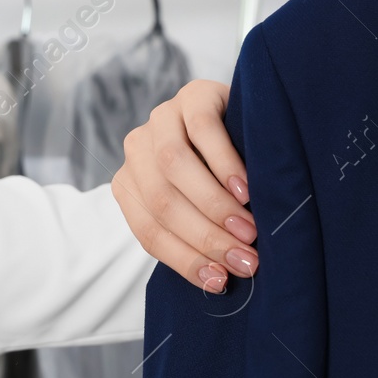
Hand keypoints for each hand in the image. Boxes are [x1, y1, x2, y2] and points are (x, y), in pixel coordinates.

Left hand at [114, 79, 256, 292]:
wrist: (246, 117)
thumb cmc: (220, 177)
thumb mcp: (200, 208)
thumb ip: (197, 235)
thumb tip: (220, 281)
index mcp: (131, 185)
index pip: (150, 232)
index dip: (185, 260)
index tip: (221, 282)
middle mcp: (137, 151)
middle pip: (162, 202)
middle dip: (205, 237)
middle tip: (245, 259)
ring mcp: (161, 118)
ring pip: (174, 166)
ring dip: (213, 204)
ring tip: (247, 229)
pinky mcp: (193, 95)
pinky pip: (203, 130)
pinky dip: (224, 164)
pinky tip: (246, 189)